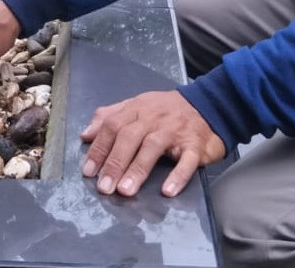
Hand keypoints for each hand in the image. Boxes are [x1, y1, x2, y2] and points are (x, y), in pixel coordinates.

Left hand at [80, 89, 225, 198]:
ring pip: (153, 147)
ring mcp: (175, 130)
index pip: (113, 126)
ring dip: (138, 169)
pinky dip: (178, 175)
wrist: (209, 104)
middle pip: (129, 137)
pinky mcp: (195, 144)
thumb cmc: (167, 110)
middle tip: (104, 186)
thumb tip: (85, 135)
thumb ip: (109, 117)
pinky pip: (187, 160)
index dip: (99, 149)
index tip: (88, 170)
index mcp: (137, 109)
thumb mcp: (137, 106)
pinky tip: (167, 190)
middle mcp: (154, 118)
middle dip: (115, 163)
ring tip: (125, 190)